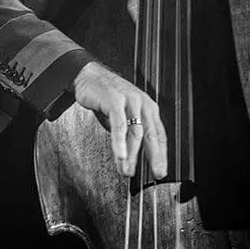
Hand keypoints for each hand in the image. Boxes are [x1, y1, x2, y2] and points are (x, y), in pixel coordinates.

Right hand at [72, 62, 166, 179]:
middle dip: (155, 157)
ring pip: (135, 132)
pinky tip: (120, 155)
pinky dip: (120, 142)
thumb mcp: (122, 116)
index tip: (159, 171)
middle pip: (151, 134)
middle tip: (155, 173)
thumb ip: (129, 132)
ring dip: (132, 154)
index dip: (161, 154)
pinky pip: (119, 125)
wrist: (88, 76)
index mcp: (147, 107)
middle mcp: (141, 103)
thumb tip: (131, 155)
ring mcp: (129, 100)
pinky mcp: (115, 100)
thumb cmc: (105, 95)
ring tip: (127, 169)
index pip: (159, 134)